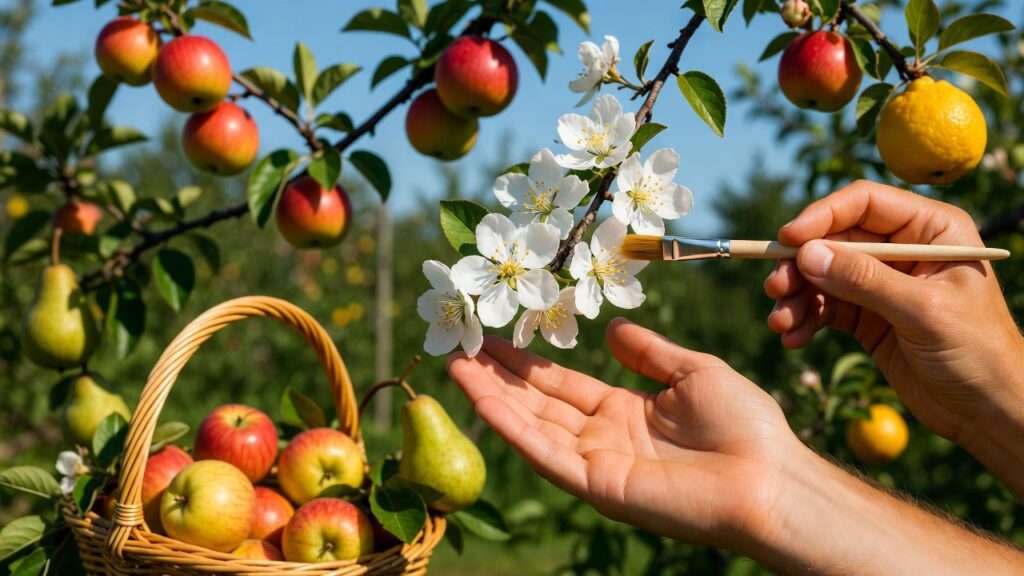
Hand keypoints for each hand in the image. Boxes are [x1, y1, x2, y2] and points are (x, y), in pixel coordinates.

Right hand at [448, 318, 1023, 574]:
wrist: (770, 476)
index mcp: (623, 411)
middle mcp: (601, 437)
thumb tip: (614, 330)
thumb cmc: (744, 425)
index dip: (527, 361)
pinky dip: (510, 426)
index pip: (561, 383)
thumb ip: (650, 353)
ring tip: (455, 364)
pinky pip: (544, 452)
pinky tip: (481, 400)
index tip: (493, 336)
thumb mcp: (693, 372)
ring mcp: (595, 462)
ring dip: (491, 397)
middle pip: (537, 401)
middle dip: (497, 375)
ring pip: (531, 424)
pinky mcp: (595, 485)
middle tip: (458, 344)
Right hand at [764, 180, 1023, 491]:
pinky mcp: (867, 317)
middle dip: (800, 265)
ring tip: (780, 323)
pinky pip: (824, 308)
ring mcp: (882, 283)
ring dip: (796, 297)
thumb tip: (806, 253)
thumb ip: (864, 280)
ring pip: (822, 275)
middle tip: (775, 288)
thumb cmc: (977, 353)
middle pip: (834, 240)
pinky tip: (793, 340)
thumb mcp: (922, 311)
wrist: (988, 412)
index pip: (864, 204)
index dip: (821, 217)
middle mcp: (903, 249)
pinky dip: (805, 321)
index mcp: (931, 230)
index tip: (787, 240)